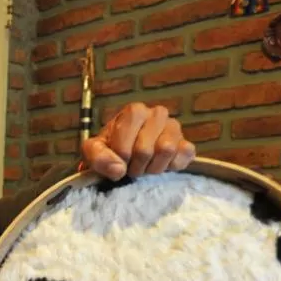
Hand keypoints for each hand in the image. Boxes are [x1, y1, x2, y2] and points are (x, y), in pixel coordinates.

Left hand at [80, 102, 195, 180]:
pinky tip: (163, 166)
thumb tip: (118, 169)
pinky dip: (172, 166)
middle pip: (145, 151)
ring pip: (166, 151)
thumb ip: (98, 157)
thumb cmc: (110, 149)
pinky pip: (185, 154)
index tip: (118, 161)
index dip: (120, 161)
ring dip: (153, 168)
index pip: (125, 147)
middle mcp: (157, 113)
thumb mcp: (94, 151)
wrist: (128, 154)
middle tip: (132, 167)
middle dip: (135, 167)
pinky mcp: (186, 142)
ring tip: (146, 167)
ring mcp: (174, 127)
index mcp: (134, 111)